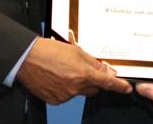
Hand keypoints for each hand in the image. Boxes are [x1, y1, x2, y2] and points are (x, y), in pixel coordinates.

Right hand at [17, 37, 131, 104]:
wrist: (26, 59)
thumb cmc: (48, 51)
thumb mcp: (75, 51)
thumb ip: (93, 63)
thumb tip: (106, 70)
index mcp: (82, 74)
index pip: (107, 83)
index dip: (119, 86)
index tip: (126, 88)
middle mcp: (75, 88)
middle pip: (93, 88)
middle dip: (92, 81)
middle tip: (81, 69)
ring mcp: (64, 96)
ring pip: (79, 92)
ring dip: (77, 84)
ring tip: (63, 70)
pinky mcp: (55, 100)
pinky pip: (67, 96)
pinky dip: (65, 89)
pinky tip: (57, 78)